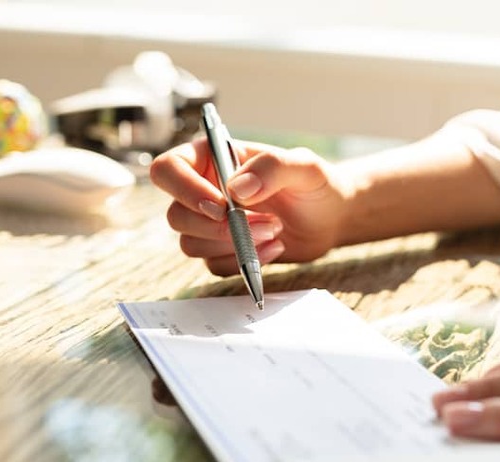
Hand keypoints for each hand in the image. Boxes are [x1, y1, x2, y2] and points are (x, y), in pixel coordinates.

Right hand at [150, 139, 350, 274]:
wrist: (331, 218)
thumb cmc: (316, 184)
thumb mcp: (304, 166)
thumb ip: (272, 168)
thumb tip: (236, 188)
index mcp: (211, 158)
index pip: (168, 169)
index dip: (185, 190)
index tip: (222, 206)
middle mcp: (203, 190)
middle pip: (176, 215)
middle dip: (218, 227)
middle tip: (265, 222)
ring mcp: (210, 223)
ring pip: (190, 244)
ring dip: (233, 245)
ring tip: (275, 230)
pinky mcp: (223, 250)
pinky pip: (214, 265)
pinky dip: (243, 262)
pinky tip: (275, 248)